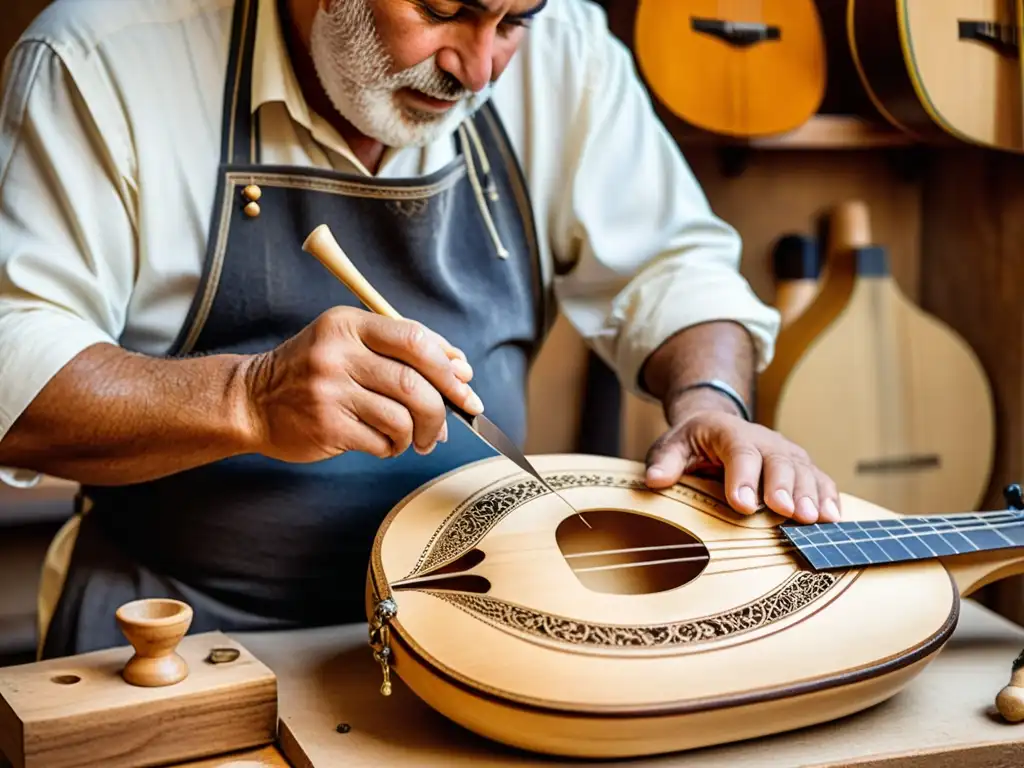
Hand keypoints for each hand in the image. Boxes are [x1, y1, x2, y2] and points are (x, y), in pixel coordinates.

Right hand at [241, 307, 480, 461]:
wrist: (251, 400)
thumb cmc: (311, 372)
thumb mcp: (348, 342)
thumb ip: (401, 350)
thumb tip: (460, 369)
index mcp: (349, 325)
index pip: (415, 339)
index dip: (448, 367)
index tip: (465, 385)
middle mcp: (338, 354)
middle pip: (415, 384)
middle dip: (441, 409)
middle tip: (446, 425)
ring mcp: (330, 391)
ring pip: (402, 418)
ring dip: (416, 433)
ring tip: (409, 436)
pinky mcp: (326, 426)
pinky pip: (381, 441)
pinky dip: (392, 446)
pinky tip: (383, 442)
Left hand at [644, 403, 840, 523]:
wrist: (717, 426)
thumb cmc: (693, 443)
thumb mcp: (672, 446)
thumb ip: (665, 461)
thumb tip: (654, 479)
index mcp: (729, 432)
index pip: (739, 452)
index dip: (743, 478)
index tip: (742, 505)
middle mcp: (763, 440)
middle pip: (778, 461)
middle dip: (783, 487)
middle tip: (787, 512)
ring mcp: (785, 452)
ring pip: (803, 471)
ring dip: (810, 495)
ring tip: (813, 519)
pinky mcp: (800, 467)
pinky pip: (819, 480)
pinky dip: (828, 497)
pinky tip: (833, 518)